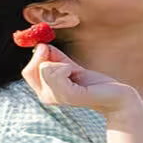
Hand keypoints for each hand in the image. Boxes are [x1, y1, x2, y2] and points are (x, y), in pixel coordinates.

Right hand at [21, 44, 141, 118]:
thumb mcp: (70, 67)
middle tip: (66, 62)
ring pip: (44, 68)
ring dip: (61, 63)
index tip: (49, 49)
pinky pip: (56, 72)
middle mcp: (47, 98)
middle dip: (46, 58)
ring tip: (75, 72)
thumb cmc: (95, 83)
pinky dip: (66, 66)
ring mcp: (57, 98)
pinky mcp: (69, 95)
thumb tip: (40, 44)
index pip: (27, 72)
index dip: (36, 56)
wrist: (115, 96)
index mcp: (45, 91)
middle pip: (30, 70)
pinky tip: (77, 74)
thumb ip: (54, 57)